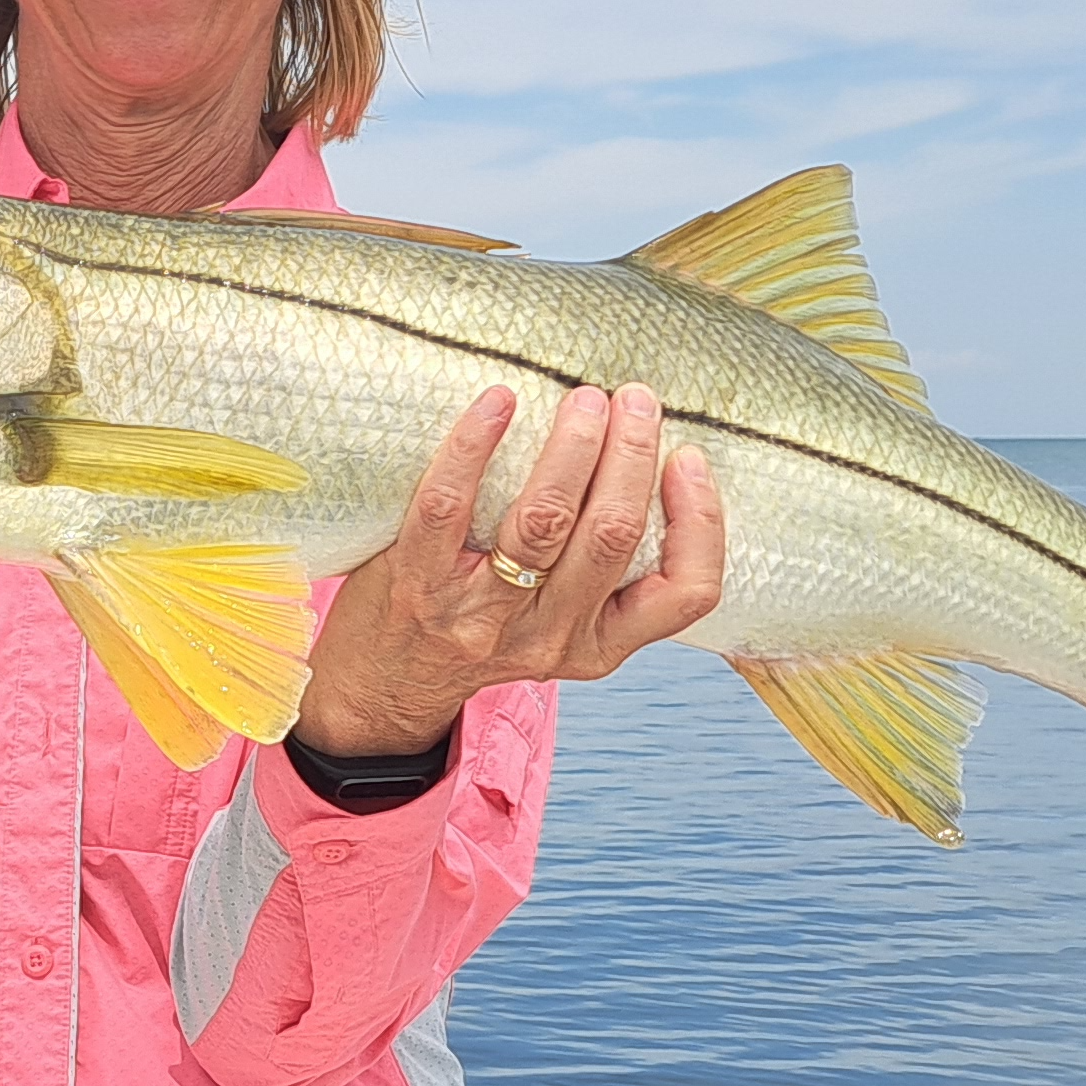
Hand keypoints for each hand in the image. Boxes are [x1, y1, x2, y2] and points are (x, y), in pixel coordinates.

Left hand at [293, 384, 724, 756]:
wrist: (385, 686)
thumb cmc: (486, 632)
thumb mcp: (564, 626)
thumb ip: (604, 572)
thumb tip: (654, 459)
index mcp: (599, 645)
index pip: (685, 594)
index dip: (700, 520)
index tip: (689, 458)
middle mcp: (548, 636)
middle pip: (611, 536)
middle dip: (631, 454)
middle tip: (635, 399)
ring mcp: (481, 615)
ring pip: (543, 521)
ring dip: (572, 447)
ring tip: (586, 399)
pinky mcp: (419, 585)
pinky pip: (449, 505)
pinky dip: (475, 444)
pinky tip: (497, 401)